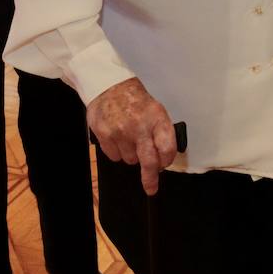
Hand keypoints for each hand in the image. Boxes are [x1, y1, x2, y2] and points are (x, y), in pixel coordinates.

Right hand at [86, 77, 177, 195]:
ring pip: (130, 160)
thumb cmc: (134, 99)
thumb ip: (160, 132)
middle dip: (150, 178)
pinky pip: (114, 156)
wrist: (109, 86)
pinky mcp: (105, 135)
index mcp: (156, 119)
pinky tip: (117, 137)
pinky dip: (117, 151)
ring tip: (128, 138)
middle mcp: (140, 127)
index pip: (167, 148)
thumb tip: (163, 156)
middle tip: (151, 188)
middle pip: (149, 162)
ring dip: (131, 155)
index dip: (167, 160)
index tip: (164, 164)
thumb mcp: (155, 109)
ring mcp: (121, 132)